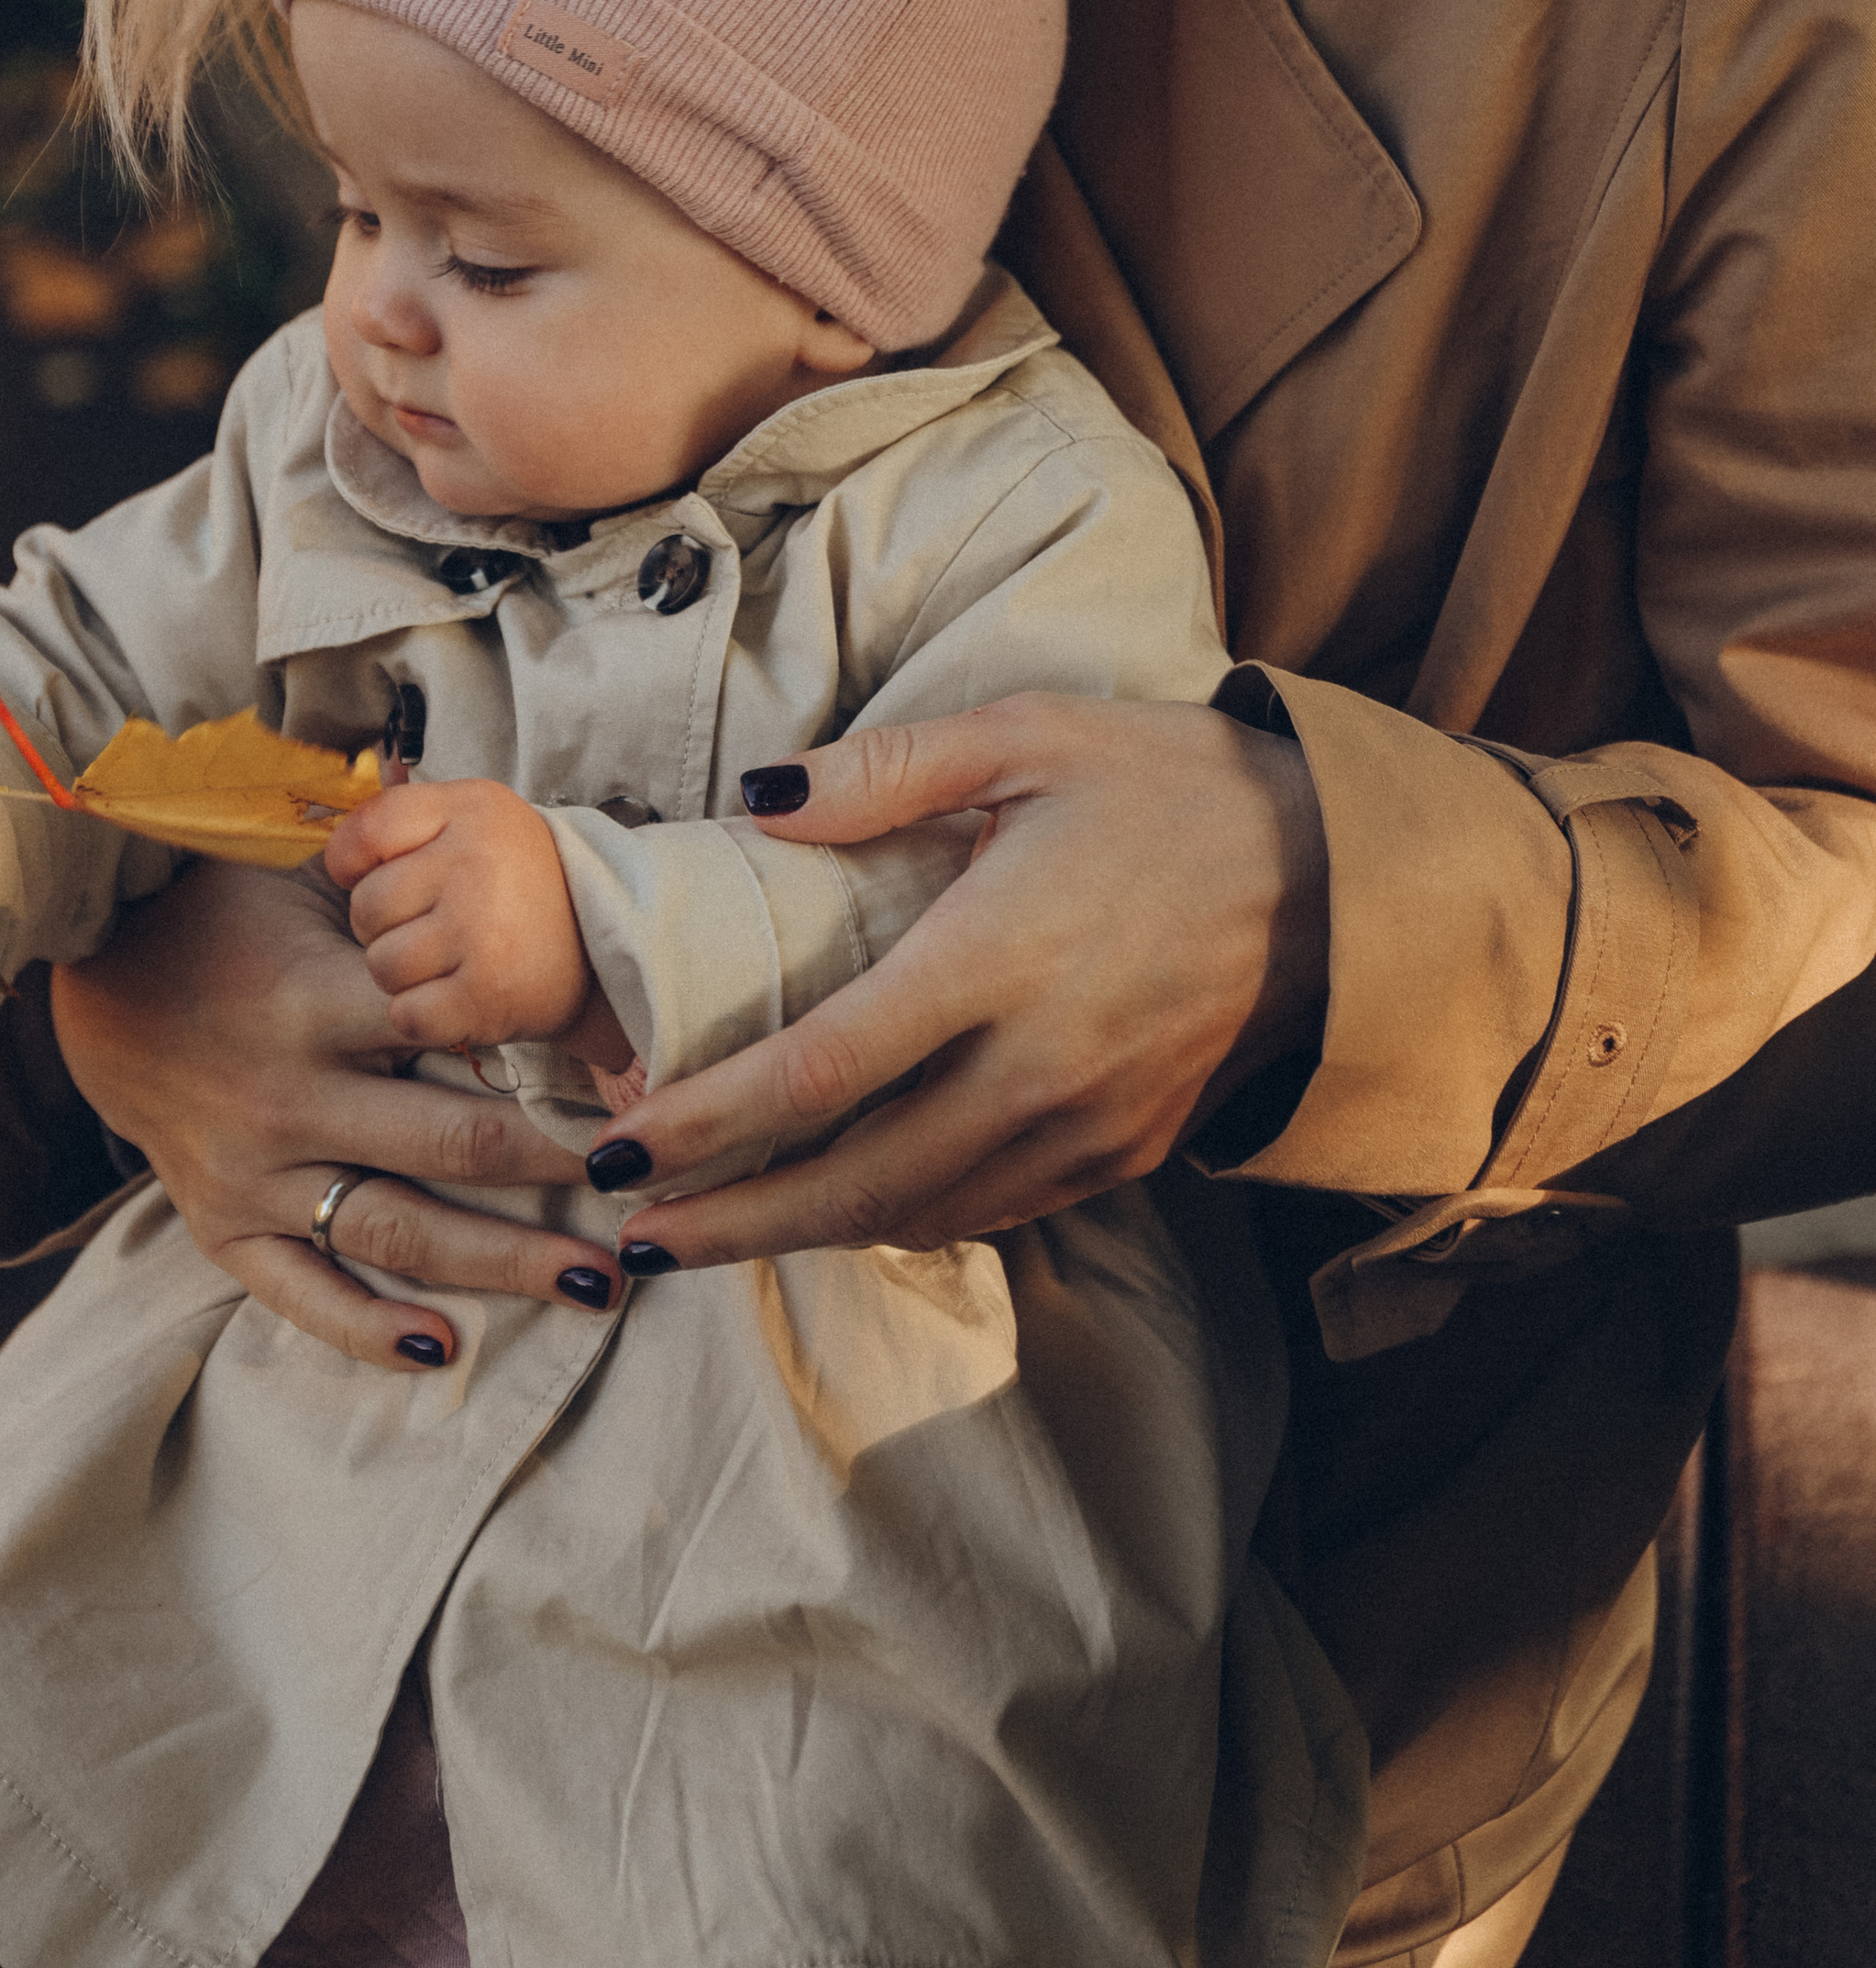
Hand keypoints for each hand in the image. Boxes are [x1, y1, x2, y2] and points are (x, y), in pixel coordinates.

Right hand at [49, 860, 625, 1372]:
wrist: (94, 988)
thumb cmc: (220, 919)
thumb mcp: (295, 878)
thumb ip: (384, 867)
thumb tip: (463, 799)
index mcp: (313, 1001)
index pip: (451, 1032)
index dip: (550, 1055)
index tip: (640, 1080)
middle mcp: (288, 1095)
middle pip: (450, 1144)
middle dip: (560, 1169)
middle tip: (650, 1187)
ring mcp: (255, 1173)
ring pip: (397, 1231)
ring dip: (504, 1265)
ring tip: (599, 1285)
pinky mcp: (224, 1228)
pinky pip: (301, 1295)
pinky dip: (369, 1330)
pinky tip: (444, 1347)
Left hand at [327, 777, 624, 1058]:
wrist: (607, 944)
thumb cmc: (522, 880)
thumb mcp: (476, 817)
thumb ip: (404, 817)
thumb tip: (332, 854)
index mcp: (471, 810)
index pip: (366, 832)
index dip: (353, 863)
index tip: (377, 875)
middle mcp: (476, 866)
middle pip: (366, 907)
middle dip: (384, 925)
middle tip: (430, 925)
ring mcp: (481, 933)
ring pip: (381, 965)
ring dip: (402, 974)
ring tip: (446, 961)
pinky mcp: (486, 997)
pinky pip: (406, 1015)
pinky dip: (422, 1015)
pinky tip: (453, 996)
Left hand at [577, 694, 1325, 1265]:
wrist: (1345, 877)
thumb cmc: (1174, 786)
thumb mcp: (1031, 732)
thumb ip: (887, 771)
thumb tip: (760, 802)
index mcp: (996, 959)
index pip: (819, 1072)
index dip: (709, 1122)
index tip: (622, 1142)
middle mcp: (1035, 1069)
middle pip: (849, 1182)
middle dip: (726, 1221)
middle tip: (627, 1232)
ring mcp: (1084, 1127)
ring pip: (913, 1216)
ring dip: (800, 1235)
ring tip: (705, 1232)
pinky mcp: (1123, 1155)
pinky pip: (983, 1211)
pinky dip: (895, 1221)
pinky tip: (837, 1205)